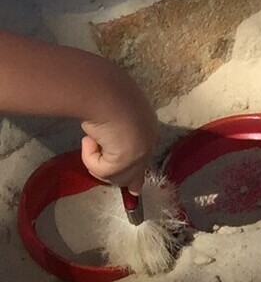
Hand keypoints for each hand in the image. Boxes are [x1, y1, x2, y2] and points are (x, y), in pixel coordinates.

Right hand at [79, 74, 158, 192]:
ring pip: (114, 176)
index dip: (136, 175)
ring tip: (92, 139)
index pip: (145, 158)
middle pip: (133, 175)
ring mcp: (141, 152)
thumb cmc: (103, 96)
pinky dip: (90, 157)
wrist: (103, 91)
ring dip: (96, 160)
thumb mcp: (110, 116)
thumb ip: (111, 135)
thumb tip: (100, 143)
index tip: (134, 189)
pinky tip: (91, 139)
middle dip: (112, 174)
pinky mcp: (128, 160)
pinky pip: (101, 171)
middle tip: (94, 155)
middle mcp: (149, 142)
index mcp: (148, 129)